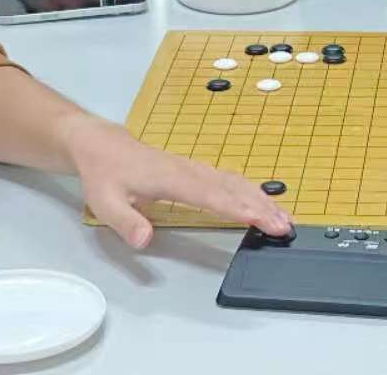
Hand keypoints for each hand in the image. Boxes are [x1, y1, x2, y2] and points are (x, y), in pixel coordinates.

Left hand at [63, 117, 291, 247]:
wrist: (100, 144)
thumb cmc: (104, 174)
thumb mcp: (105, 203)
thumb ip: (126, 223)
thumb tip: (146, 241)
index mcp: (171, 179)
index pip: (212, 196)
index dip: (239, 209)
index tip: (263, 221)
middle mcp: (188, 171)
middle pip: (232, 188)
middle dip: (261, 206)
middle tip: (286, 225)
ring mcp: (192, 168)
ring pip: (233, 182)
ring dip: (260, 198)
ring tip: (282, 215)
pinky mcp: (192, 170)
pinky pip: (227, 179)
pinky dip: (248, 190)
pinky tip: (258, 198)